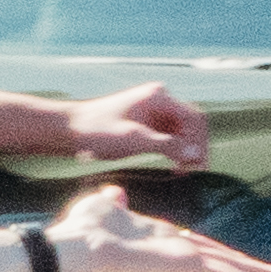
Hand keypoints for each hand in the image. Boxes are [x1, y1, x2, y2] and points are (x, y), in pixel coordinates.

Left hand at [46, 180, 270, 271]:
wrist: (71, 251)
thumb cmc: (81, 231)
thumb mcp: (102, 207)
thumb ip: (113, 203)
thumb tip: (115, 195)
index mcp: (165, 242)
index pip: (208, 250)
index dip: (234, 259)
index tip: (254, 268)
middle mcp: (178, 254)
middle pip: (228, 264)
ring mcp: (181, 262)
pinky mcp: (181, 266)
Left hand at [62, 80, 211, 170]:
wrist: (70, 130)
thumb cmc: (98, 132)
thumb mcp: (134, 140)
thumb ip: (166, 146)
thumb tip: (196, 154)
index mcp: (159, 97)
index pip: (194, 118)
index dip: (200, 143)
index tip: (198, 166)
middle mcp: (160, 101)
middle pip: (191, 124)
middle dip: (195, 148)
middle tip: (195, 173)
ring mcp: (154, 112)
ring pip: (182, 132)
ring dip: (186, 151)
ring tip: (184, 173)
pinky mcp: (147, 124)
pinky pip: (170, 137)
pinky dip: (175, 152)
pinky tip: (174, 168)